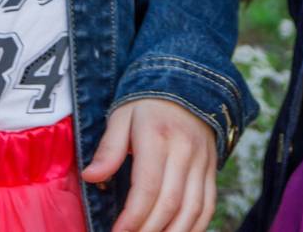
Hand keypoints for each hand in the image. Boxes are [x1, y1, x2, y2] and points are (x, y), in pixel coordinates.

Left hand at [81, 97, 217, 231]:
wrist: (187, 85)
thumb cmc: (147, 104)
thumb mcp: (122, 116)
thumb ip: (109, 148)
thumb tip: (91, 177)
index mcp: (158, 137)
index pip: (148, 186)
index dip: (133, 216)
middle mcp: (184, 151)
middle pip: (170, 203)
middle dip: (148, 230)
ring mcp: (202, 162)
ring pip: (192, 210)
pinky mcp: (211, 170)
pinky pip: (208, 206)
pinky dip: (195, 228)